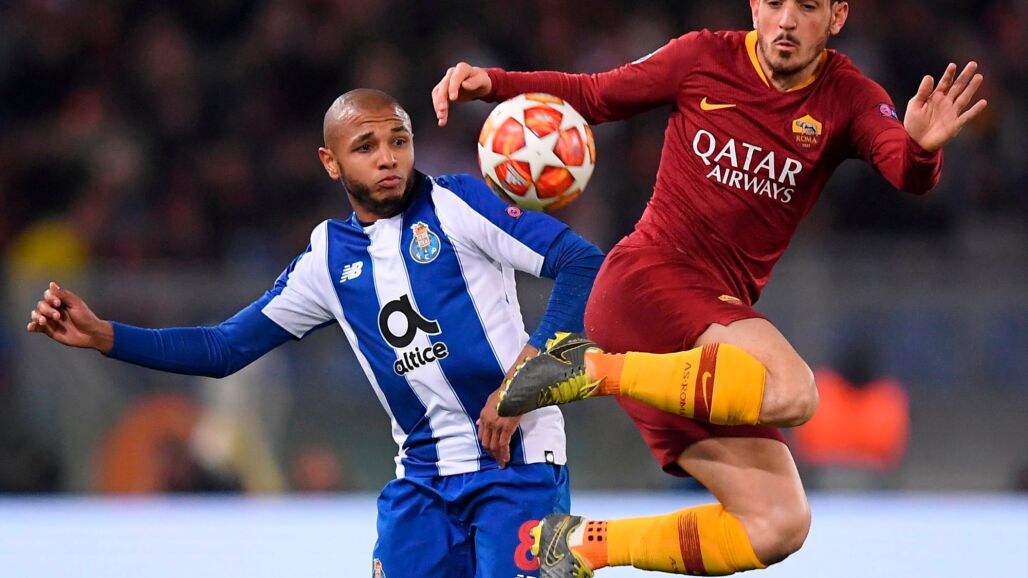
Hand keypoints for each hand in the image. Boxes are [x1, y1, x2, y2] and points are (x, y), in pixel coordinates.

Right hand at [27, 281, 112, 351]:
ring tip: (43, 321)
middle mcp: (53, 309)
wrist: (91, 334)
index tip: (58, 303)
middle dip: (47, 310)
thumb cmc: (86, 317)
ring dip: (37, 316)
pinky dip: (32, 326)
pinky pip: (36, 327)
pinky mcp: (48, 330)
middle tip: (57, 316)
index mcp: (61, 301)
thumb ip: (63, 295)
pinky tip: (31, 327)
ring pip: (36, 314)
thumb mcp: (76, 304)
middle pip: (41, 305)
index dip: (50, 298)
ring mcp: (50, 319)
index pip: (48, 295)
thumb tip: (51, 284)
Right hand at [431, 62, 492, 126]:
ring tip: (441, 117)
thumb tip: (464, 84)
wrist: (478, 84)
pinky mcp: (444, 90)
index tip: (453, 98)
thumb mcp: (483, 81)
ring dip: (438, 105)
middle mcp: (452, 73)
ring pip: (438, 93)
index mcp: (462, 69)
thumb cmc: (482, 81)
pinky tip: (441, 120)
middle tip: (442, 110)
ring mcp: (446, 81)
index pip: (455, 77)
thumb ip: (475, 82)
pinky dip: (439, 109)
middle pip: (444, 85)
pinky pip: (438, 99)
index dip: (452, 87)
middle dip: (442, 98)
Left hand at [477, 344, 537, 467]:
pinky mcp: (506, 427)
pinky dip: (504, 453)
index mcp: (483, 415)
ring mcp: (496, 425)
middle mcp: (487, 421)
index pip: (482, 436)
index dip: (486, 446)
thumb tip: (478, 423)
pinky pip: (503, 444)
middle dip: (492, 454)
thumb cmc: (506, 391)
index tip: (491, 452)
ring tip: (502, 463)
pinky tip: (507, 458)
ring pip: (495, 446)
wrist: (515, 387)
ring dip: (499, 456)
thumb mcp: (490, 401)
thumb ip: (484, 414)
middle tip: (498, 461)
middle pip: (487, 443)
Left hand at [904, 61, 986, 151]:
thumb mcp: (915, 106)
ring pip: (964, 98)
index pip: (945, 83)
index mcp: (936, 97)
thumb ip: (922, 92)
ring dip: (971, 88)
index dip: (949, 74)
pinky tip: (983, 102)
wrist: (916, 143)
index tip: (952, 65)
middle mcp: (946, 103)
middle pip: (958, 87)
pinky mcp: (955, 124)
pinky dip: (975, 110)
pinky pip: (967, 116)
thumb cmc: (914, 124)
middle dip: (965, 76)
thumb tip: (929, 76)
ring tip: (979, 77)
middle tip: (973, 64)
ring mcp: (952, 113)